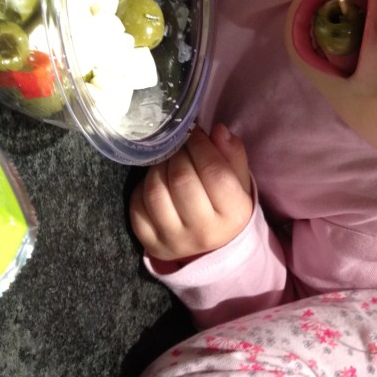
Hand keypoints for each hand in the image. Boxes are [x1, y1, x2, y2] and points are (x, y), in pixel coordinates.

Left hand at [129, 124, 252, 262]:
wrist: (213, 246)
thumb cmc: (226, 205)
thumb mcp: (239, 181)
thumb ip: (232, 154)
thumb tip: (217, 130)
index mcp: (234, 215)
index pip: (215, 172)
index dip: (202, 146)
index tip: (195, 132)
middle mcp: (205, 232)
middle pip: (182, 181)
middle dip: (178, 153)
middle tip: (179, 143)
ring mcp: (175, 241)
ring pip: (155, 192)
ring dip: (158, 167)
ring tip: (167, 159)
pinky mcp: (152, 244)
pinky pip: (137, 207)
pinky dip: (142, 187)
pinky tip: (156, 181)